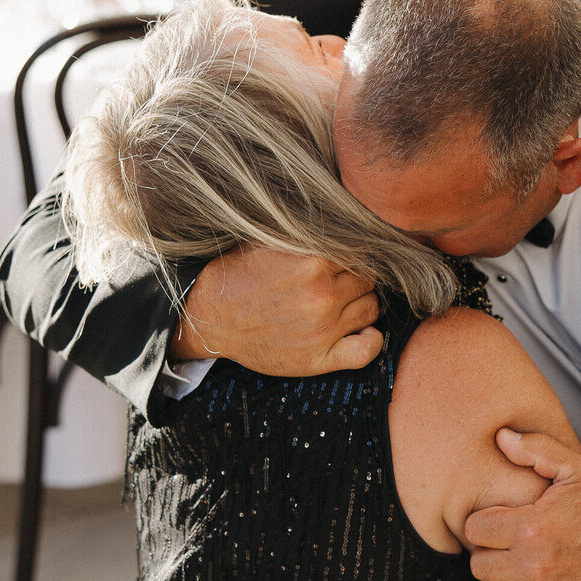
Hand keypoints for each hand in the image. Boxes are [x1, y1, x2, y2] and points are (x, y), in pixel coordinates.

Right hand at [171, 246, 382, 375]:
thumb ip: (309, 235)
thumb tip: (346, 222)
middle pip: (366, 279)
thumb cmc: (238, 276)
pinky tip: (361, 331)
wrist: (209, 317)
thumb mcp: (269, 241)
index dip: (350, 256)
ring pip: (371, 308)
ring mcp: (323, 329)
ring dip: (361, 304)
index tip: (341, 261)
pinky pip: (367, 350)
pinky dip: (372, 340)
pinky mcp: (318, 358)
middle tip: (335, 282)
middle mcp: (323, 295)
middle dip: (354, 278)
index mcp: (313, 262)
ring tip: (340, 304)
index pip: (358, 252)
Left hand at [466, 427, 580, 580]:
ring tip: (514, 570)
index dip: (483, 523)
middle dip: (489, 552)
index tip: (498, 523)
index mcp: (532, 527)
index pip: (473, 529)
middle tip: (508, 546)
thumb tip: (501, 437)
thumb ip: (535, 450)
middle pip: (479, 564)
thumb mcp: (575, 469)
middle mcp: (535, 565)